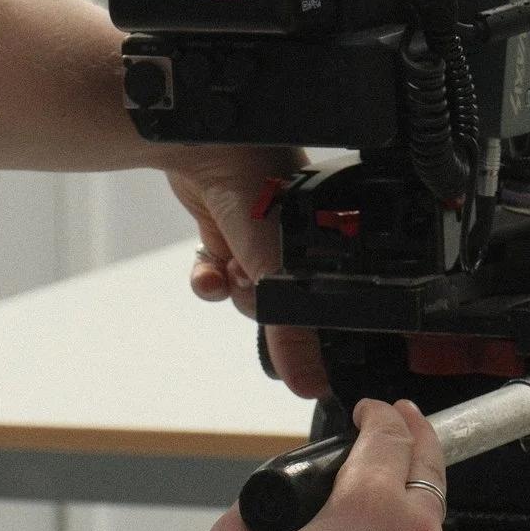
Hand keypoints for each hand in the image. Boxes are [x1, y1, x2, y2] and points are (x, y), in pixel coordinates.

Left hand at [166, 146, 328, 397]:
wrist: (198, 146)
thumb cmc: (255, 184)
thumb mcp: (278, 270)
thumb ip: (291, 333)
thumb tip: (311, 384)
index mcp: (331, 232)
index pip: (329, 297)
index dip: (307, 321)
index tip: (293, 340)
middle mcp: (300, 231)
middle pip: (282, 298)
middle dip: (259, 300)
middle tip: (253, 283)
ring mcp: (260, 228)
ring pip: (248, 288)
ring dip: (233, 288)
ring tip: (229, 267)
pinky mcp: (225, 226)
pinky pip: (219, 271)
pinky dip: (210, 278)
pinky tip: (209, 270)